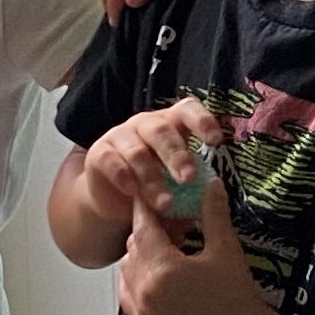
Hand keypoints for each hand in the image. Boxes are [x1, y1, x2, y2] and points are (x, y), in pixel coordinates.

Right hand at [81, 99, 226, 222]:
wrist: (115, 198)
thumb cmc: (155, 184)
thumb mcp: (176, 182)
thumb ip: (192, 183)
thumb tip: (214, 197)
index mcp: (171, 123)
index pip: (188, 110)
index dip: (202, 121)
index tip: (215, 141)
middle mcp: (146, 124)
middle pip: (162, 131)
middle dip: (177, 155)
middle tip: (189, 178)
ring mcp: (120, 135)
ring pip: (137, 151)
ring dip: (152, 178)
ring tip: (165, 204)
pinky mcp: (99, 153)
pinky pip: (111, 161)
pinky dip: (124, 177)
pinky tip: (133, 193)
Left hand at [117, 188, 273, 314]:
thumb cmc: (237, 298)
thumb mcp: (226, 250)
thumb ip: (213, 214)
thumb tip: (212, 184)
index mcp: (162, 268)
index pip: (143, 226)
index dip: (146, 207)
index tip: (150, 195)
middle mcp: (145, 290)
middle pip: (133, 247)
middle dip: (148, 231)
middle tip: (169, 223)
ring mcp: (142, 311)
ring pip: (127, 270)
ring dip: (140, 255)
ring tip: (166, 250)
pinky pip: (127, 294)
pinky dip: (135, 280)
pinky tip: (155, 275)